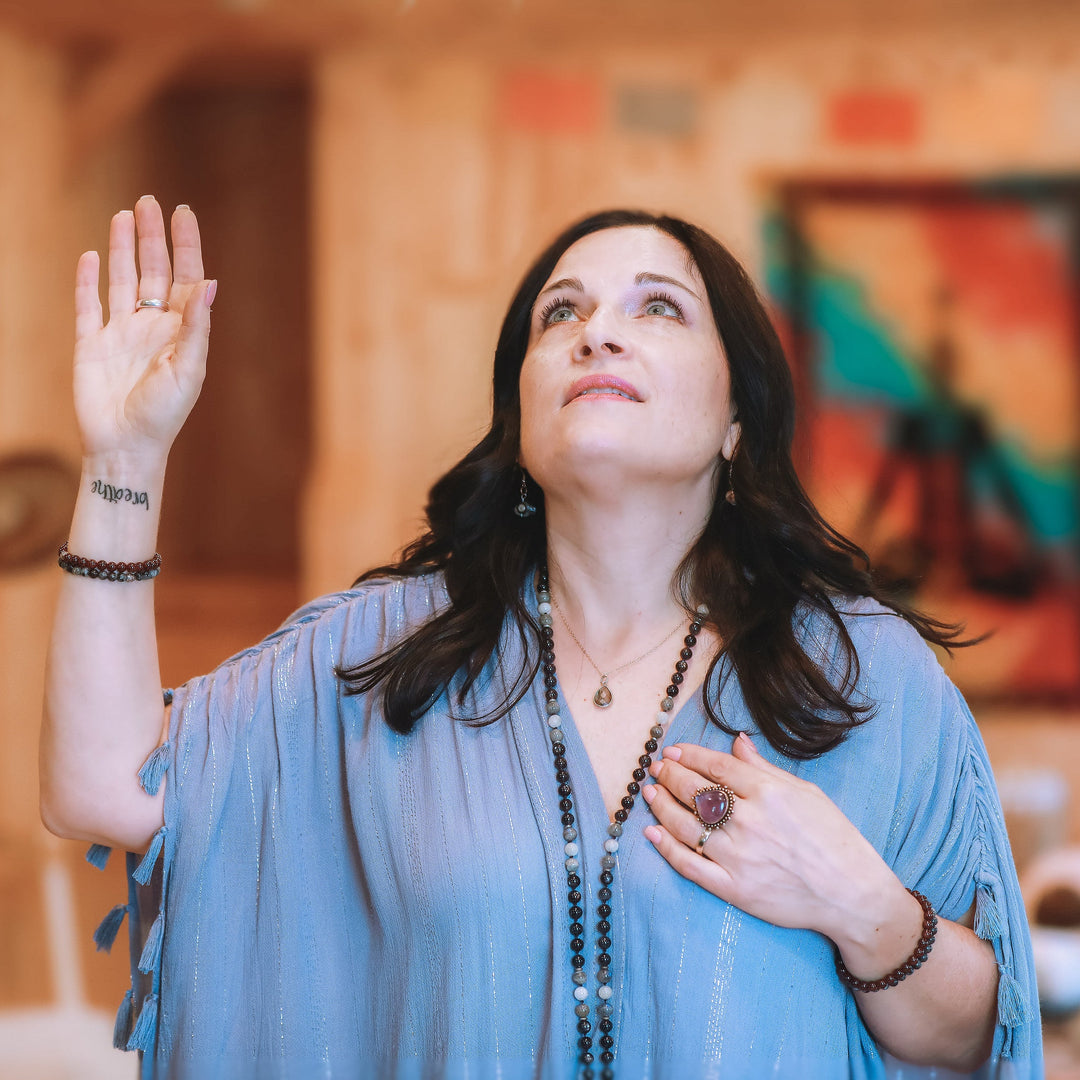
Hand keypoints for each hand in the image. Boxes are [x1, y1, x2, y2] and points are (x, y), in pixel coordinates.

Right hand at [73, 195, 214, 464]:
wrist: (126, 446)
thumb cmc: (165, 414)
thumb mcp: (189, 370)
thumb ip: (196, 327)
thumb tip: (210, 285)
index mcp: (180, 331)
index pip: (185, 278)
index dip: (185, 245)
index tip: (183, 213)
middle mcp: (151, 326)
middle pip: (153, 270)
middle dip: (152, 237)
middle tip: (149, 202)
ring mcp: (120, 333)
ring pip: (121, 279)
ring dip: (122, 248)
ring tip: (124, 215)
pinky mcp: (91, 344)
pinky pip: (87, 305)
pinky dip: (87, 280)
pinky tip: (89, 256)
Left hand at [642, 732, 914, 958]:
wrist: (851, 895)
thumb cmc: (834, 839)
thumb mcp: (805, 793)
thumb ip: (764, 768)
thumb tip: (737, 741)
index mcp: (767, 793)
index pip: (715, 766)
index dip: (688, 755)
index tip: (672, 750)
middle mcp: (748, 821)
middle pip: (694, 791)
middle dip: (669, 775)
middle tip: (655, 768)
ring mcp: (738, 857)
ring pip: (685, 825)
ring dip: (661, 806)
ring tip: (649, 793)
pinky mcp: (733, 889)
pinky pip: (689, 865)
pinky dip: (666, 848)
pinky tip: (652, 834)